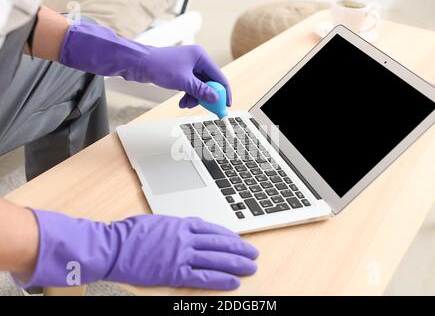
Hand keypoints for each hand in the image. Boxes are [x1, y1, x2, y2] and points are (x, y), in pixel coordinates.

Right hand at [20, 210, 257, 289]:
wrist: (112, 246)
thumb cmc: (130, 233)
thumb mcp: (157, 222)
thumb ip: (176, 226)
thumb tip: (189, 229)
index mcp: (181, 224)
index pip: (213, 229)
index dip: (229, 236)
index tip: (240, 240)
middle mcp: (185, 238)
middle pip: (219, 243)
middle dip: (239, 249)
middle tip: (253, 254)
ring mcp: (181, 255)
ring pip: (215, 259)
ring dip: (236, 264)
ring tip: (250, 267)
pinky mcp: (174, 272)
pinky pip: (202, 276)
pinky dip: (220, 279)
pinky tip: (233, 281)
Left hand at [140, 45, 231, 108]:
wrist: (138, 63)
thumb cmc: (159, 66)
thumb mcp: (184, 82)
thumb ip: (201, 91)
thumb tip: (216, 98)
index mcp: (201, 57)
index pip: (219, 76)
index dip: (223, 92)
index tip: (226, 105)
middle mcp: (197, 60)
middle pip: (209, 82)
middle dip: (206, 97)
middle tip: (207, 109)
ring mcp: (189, 66)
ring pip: (199, 86)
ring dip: (195, 98)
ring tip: (186, 106)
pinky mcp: (181, 72)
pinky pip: (191, 86)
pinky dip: (188, 95)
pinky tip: (182, 103)